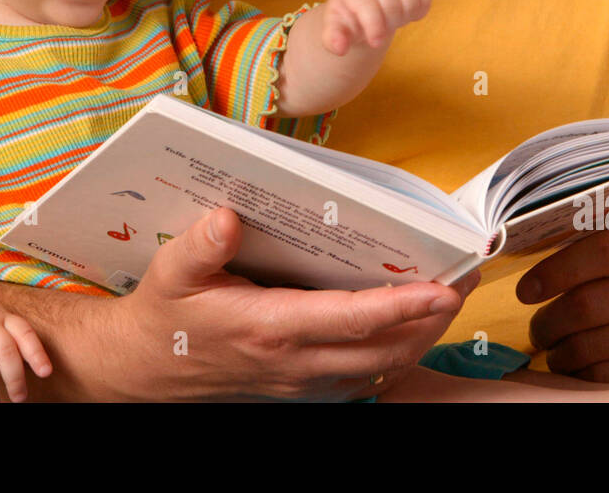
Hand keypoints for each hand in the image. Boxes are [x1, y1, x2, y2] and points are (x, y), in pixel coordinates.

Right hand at [111, 207, 479, 400]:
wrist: (143, 369)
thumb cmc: (164, 315)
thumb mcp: (170, 272)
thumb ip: (200, 245)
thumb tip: (228, 217)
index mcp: (269, 328)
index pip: (351, 319)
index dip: (401, 305)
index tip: (442, 288)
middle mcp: (294, 361)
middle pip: (383, 349)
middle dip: (430, 320)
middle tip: (466, 282)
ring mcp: (301, 382)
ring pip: (379, 369)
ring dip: (420, 340)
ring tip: (449, 302)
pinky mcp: (300, 390)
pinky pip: (361, 381)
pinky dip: (394, 359)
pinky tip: (409, 332)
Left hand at [321, 0, 430, 55]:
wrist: (362, 3)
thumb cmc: (348, 18)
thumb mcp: (336, 30)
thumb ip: (333, 40)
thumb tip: (339, 48)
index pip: (366, 3)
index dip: (374, 25)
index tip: (375, 43)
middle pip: (391, 4)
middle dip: (389, 24)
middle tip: (382, 29)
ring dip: (404, 16)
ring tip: (392, 19)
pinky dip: (420, 9)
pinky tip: (406, 13)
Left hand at [517, 230, 608, 384]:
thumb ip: (577, 251)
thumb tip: (515, 248)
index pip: (603, 250)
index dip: (556, 270)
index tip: (524, 291)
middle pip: (586, 304)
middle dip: (547, 322)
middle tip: (536, 330)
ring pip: (587, 345)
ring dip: (557, 352)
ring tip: (554, 347)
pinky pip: (601, 375)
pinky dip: (578, 373)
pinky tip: (577, 365)